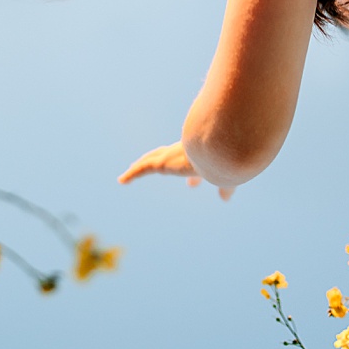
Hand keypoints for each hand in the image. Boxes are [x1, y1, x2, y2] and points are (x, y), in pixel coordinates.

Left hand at [117, 142, 234, 200]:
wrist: (221, 149)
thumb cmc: (227, 162)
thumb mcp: (227, 178)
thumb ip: (225, 188)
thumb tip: (225, 198)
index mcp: (199, 154)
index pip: (191, 161)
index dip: (189, 172)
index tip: (191, 183)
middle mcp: (183, 151)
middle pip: (167, 156)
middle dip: (160, 161)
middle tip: (156, 165)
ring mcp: (171, 155)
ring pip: (152, 159)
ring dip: (143, 164)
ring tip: (133, 168)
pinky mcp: (163, 163)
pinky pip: (143, 168)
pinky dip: (132, 175)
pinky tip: (121, 180)